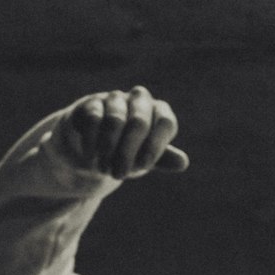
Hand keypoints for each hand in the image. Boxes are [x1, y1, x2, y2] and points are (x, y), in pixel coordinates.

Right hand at [61, 87, 188, 178]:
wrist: (94, 153)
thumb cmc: (127, 155)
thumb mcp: (145, 159)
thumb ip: (162, 159)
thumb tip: (183, 162)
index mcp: (159, 113)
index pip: (165, 122)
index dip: (156, 145)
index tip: (144, 166)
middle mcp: (139, 100)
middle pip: (140, 121)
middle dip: (128, 152)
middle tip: (119, 175)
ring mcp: (115, 99)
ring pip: (116, 119)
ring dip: (109, 149)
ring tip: (104, 169)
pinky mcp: (91, 103)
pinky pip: (94, 119)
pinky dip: (93, 142)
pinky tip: (91, 158)